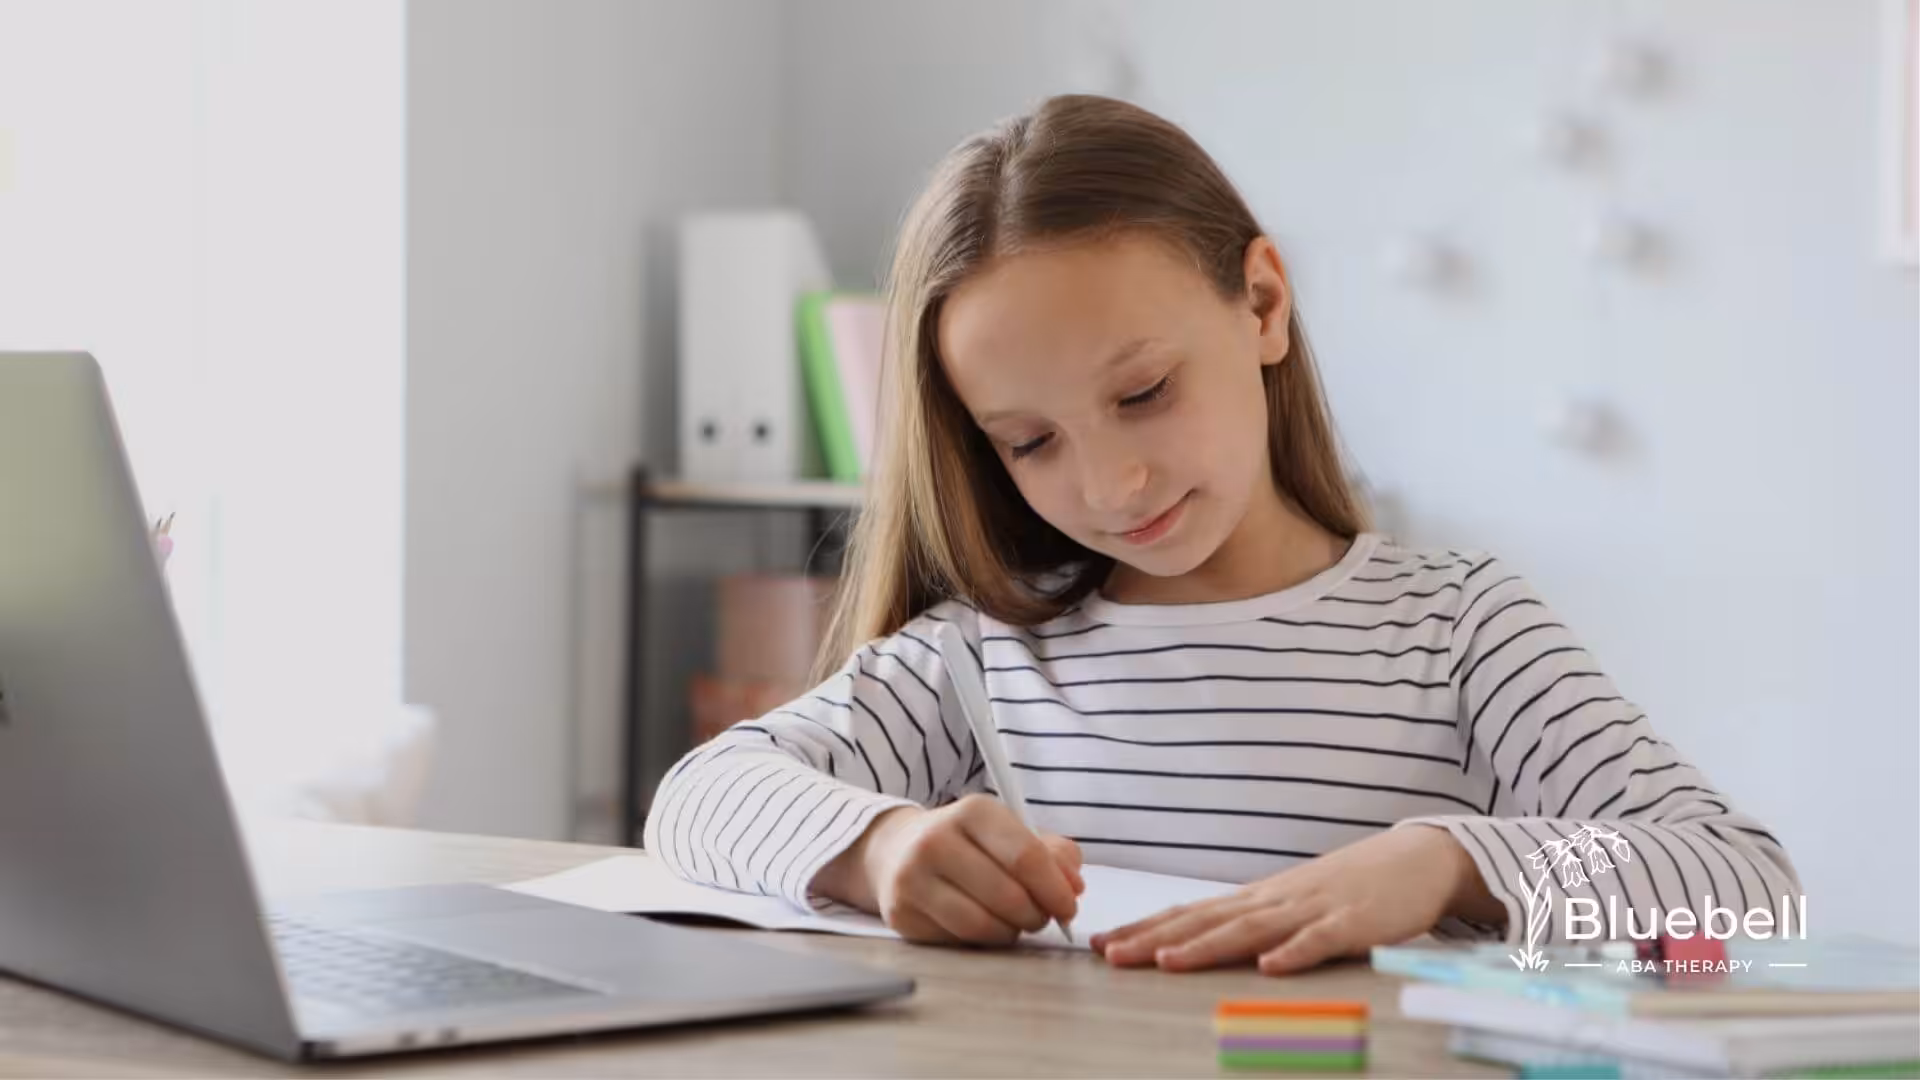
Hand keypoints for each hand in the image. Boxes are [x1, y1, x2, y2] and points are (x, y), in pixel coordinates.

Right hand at [811, 795, 1083, 946]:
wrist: (895, 850)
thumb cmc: (968, 843)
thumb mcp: (1009, 832)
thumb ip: (1052, 853)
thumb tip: (1073, 886)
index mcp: (972, 811)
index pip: (1025, 857)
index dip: (1055, 889)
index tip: (1069, 907)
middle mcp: (936, 840)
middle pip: (1007, 896)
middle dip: (1036, 914)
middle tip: (1042, 917)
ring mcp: (913, 879)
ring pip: (982, 925)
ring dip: (1011, 932)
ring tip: (1016, 922)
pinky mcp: (901, 914)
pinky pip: (957, 941)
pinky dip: (982, 940)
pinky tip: (986, 926)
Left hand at [1090, 824, 1497, 975]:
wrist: (1417, 858)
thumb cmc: (1349, 887)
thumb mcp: (1292, 904)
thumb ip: (1251, 922)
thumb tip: (1199, 940)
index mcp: (1257, 898)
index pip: (1190, 913)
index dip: (1145, 928)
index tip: (1100, 943)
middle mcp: (1274, 900)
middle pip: (1206, 920)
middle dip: (1154, 938)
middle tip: (1109, 954)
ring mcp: (1311, 909)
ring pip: (1250, 928)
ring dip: (1207, 946)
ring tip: (1166, 961)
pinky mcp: (1353, 922)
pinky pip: (1320, 939)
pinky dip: (1294, 953)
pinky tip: (1270, 968)